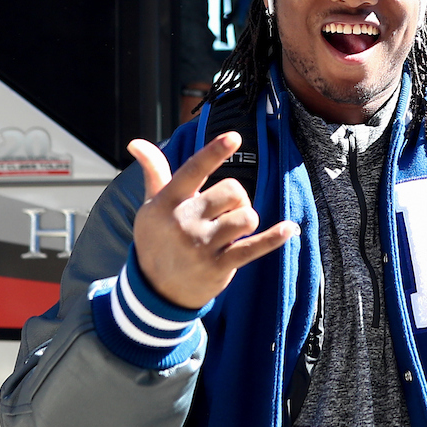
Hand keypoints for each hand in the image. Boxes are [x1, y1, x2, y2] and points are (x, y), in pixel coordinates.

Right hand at [128, 132, 298, 308]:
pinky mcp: (220, 266)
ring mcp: (203, 246)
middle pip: (233, 191)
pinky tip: (290, 229)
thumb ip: (154, 173)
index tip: (233, 137)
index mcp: (168, 202)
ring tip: (234, 230)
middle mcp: (185, 222)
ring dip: (247, 220)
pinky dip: (274, 238)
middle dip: (238, 198)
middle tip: (226, 212)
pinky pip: (254, 248)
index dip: (213, 152)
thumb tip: (136, 143)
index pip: (193, 170)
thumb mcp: (151, 207)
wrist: (154, 290)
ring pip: (247, 217)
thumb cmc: (157, 240)